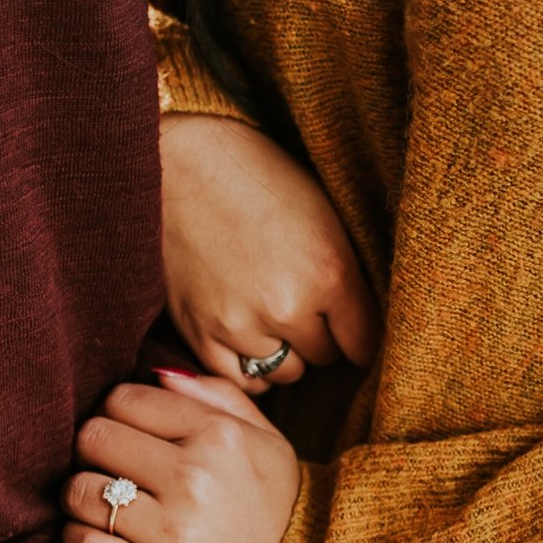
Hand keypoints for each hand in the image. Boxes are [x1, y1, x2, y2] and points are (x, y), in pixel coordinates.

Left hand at [61, 371, 301, 542]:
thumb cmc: (281, 515)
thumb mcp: (269, 446)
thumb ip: (218, 399)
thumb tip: (158, 373)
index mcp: (219, 437)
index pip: (123, 399)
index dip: (115, 415)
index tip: (125, 436)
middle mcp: (195, 480)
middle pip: (94, 438)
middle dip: (93, 451)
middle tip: (109, 470)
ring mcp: (173, 535)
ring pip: (80, 491)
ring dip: (82, 497)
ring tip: (104, 507)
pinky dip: (79, 540)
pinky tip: (101, 540)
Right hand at [160, 111, 379, 393]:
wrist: (177, 162)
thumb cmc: (256, 177)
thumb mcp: (323, 217)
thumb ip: (346, 277)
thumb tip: (365, 327)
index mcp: (329, 273)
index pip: (365, 344)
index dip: (360, 335)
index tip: (353, 328)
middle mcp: (287, 308)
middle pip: (325, 357)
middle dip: (320, 335)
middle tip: (304, 302)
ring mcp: (239, 325)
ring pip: (284, 372)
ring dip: (285, 351)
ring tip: (272, 314)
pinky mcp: (198, 331)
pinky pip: (238, 379)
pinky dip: (250, 367)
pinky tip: (251, 341)